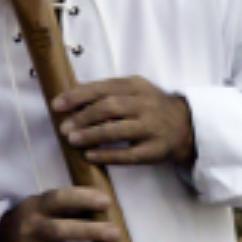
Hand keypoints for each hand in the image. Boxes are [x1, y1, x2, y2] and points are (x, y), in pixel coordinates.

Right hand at [0, 187, 120, 241]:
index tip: (106, 202)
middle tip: (115, 234)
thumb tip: (105, 209)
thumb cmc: (32, 220)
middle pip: (59, 231)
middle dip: (89, 232)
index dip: (81, 199)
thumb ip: (70, 206)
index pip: (58, 199)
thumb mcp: (42, 205)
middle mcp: (30, 229)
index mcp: (35, 206)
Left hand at [55, 76, 195, 166]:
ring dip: (91, 135)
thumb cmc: (147, 106)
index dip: (77, 96)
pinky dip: (107, 155)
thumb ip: (105, 92)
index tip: (57, 104)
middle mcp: (146, 104)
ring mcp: (152, 127)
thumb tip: (68, 96)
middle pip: (109, 108)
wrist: (184, 125)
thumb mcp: (132, 91)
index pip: (103, 88)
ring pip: (117, 130)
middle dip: (82, 117)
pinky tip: (90, 156)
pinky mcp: (155, 150)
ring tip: (72, 140)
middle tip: (63, 127)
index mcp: (136, 85)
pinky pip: (128, 155)